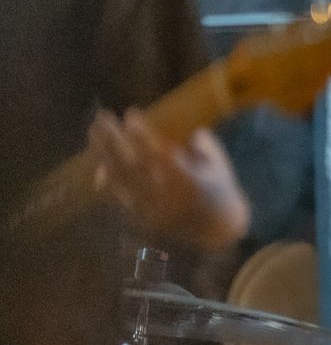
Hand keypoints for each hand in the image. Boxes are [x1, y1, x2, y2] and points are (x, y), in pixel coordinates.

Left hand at [88, 110, 249, 249]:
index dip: (143, 135)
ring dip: (104, 154)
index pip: (159, 155)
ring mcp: (150, 207)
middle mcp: (165, 196)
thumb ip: (207, 148)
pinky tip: (100, 161)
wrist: (216, 230)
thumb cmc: (220, 193)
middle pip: (132, 165)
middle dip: (115, 140)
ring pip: (121, 179)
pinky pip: (119, 194)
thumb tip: (194, 134)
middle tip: (101, 118)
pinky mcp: (141, 215)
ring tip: (94, 132)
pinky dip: (108, 177)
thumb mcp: (222, 168)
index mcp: (189, 183)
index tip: (130, 114)